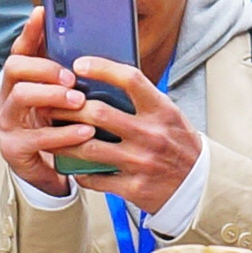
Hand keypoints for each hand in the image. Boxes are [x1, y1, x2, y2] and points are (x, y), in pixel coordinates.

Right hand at [0, 9, 114, 190]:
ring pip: (21, 97)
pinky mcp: (14, 149)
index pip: (20, 50)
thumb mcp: (67, 101)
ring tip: (79, 100)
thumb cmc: (62, 130)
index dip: (30, 31)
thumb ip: (73, 79)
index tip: (43, 12)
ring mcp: (7, 124)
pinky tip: (85, 131)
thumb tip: (97, 50)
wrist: (53, 174)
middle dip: (44, 68)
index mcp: (19, 83)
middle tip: (72, 77)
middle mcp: (7, 99)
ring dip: (53, 95)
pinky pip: (37, 137)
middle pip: (14, 68)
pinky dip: (64, 133)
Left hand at [62, 46, 209, 215]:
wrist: (199, 186)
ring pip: (88, 147)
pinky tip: (72, 165)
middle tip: (51, 104)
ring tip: (51, 134)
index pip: (130, 79)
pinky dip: (79, 171)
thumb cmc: (179, 145)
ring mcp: (141, 162)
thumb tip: (104, 80)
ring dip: (64, 140)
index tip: (79, 64)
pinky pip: (95, 178)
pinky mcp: (133, 188)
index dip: (102, 68)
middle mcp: (151, 135)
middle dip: (68, 107)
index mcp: (162, 111)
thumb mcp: (169, 116)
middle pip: (98, 113)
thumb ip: (142, 101)